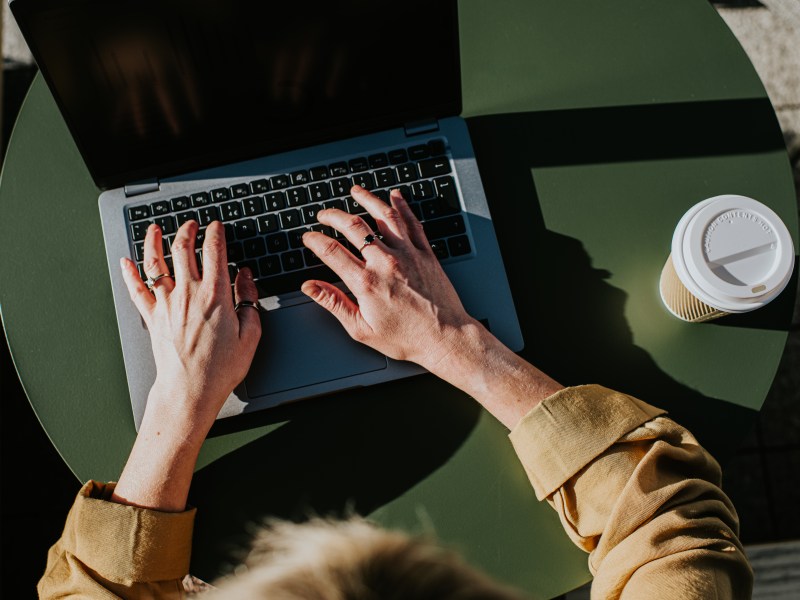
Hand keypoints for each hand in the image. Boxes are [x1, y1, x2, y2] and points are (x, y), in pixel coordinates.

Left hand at [120, 220, 260, 428]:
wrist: (190, 389)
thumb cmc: (221, 368)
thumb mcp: (251, 334)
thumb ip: (249, 300)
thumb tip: (246, 277)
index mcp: (215, 295)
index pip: (214, 251)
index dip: (215, 233)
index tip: (216, 226)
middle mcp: (188, 293)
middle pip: (182, 250)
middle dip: (186, 230)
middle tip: (190, 224)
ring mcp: (167, 304)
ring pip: (155, 263)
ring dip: (154, 242)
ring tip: (155, 229)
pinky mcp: (153, 318)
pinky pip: (137, 290)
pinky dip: (129, 274)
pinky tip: (125, 262)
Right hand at [302, 186, 562, 428]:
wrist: (445, 337)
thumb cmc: (407, 338)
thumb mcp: (362, 329)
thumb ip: (334, 303)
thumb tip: (311, 287)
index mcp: (366, 283)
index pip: (332, 251)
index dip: (315, 240)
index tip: (309, 237)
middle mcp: (386, 263)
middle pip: (354, 227)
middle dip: (334, 216)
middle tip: (324, 215)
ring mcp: (408, 255)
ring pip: (384, 216)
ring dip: (368, 200)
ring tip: (356, 192)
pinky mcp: (425, 254)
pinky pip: (412, 223)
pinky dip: (402, 207)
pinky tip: (395, 197)